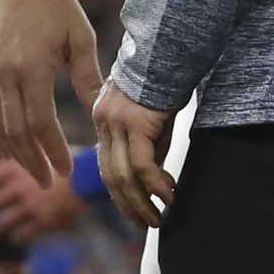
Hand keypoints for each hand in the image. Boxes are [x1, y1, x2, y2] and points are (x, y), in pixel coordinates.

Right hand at [0, 0, 102, 187]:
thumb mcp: (81, 36)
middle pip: (15, 131)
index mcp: (31, 66)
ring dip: (13, 151)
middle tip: (49, 183)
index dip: (52, 152)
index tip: (66, 171)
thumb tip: (100, 115)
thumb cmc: (57, 1)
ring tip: (32, 168)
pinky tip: (9, 144)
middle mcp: (3, 70)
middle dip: (32, 161)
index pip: (39, 124)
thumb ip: (89, 78)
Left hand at [0, 159, 86, 242]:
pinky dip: (15, 237)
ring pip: (1, 222)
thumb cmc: (61, 160)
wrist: (86, 176)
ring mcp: (28, 207)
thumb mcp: (36, 152)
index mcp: (13, 169)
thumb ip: (17, 159)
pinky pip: (21, 235)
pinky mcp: (41, 222)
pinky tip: (14, 237)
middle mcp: (16, 189)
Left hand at [92, 81, 174, 229]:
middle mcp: (105, 120)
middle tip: (145, 225)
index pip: (105, 163)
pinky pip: (142, 165)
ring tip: (158, 219)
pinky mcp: (137, 122)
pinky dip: (155, 186)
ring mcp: (118, 122)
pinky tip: (169, 197)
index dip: (119, 191)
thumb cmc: (164, 77)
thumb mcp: (149, 114)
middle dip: (127, 205)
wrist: (168, 48)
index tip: (133, 211)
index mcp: (103, 117)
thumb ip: (147, 142)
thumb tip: (154, 179)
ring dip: (142, 202)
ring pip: (124, 175)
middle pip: (110, 175)